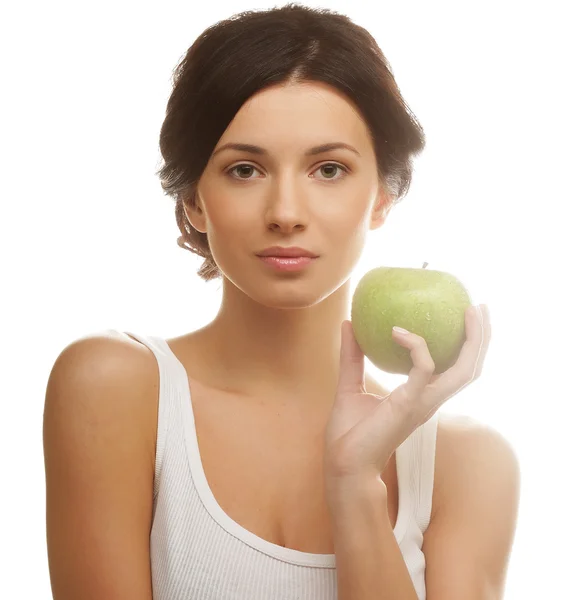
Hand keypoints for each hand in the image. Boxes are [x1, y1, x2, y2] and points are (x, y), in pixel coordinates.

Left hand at [323, 304, 490, 483]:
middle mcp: (430, 399)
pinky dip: (416, 346)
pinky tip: (397, 331)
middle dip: (480, 338)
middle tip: (479, 307)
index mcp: (420, 396)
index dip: (465, 344)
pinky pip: (423, 369)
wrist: (344, 464)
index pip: (455, 368)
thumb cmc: (349, 434)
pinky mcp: (409, 404)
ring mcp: (424, 403)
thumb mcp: (350, 385)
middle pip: (469, 368)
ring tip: (471, 311)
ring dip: (472, 340)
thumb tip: (348, 323)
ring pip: (463, 370)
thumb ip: (352, 356)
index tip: (462, 316)